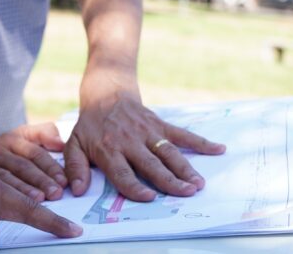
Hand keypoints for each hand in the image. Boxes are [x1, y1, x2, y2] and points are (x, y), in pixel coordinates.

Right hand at [0, 122, 66, 201]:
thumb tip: (60, 143)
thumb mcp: (21, 134)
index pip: (34, 152)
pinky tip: (16, 207)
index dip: (50, 167)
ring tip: (41, 200)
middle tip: (56, 193)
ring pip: (7, 177)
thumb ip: (43, 134)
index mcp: (12, 139)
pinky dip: (5, 198)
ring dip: (25, 190)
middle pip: (23, 166)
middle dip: (41, 180)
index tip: (64, 180)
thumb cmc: (2, 147)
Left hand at [64, 94, 225, 201]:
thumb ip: (76, 167)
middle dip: (170, 180)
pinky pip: (182, 134)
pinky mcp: (160, 124)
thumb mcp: (75, 144)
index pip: (123, 173)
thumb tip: (76, 189)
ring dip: (185, 168)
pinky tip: (218, 149)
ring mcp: (148, 132)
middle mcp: (130, 141)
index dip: (136, 187)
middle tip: (186, 193)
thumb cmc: (91, 125)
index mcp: (109, 149)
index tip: (150, 198)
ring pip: (169, 152)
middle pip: (152, 165)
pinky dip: (200, 142)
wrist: (107, 94)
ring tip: (198, 183)